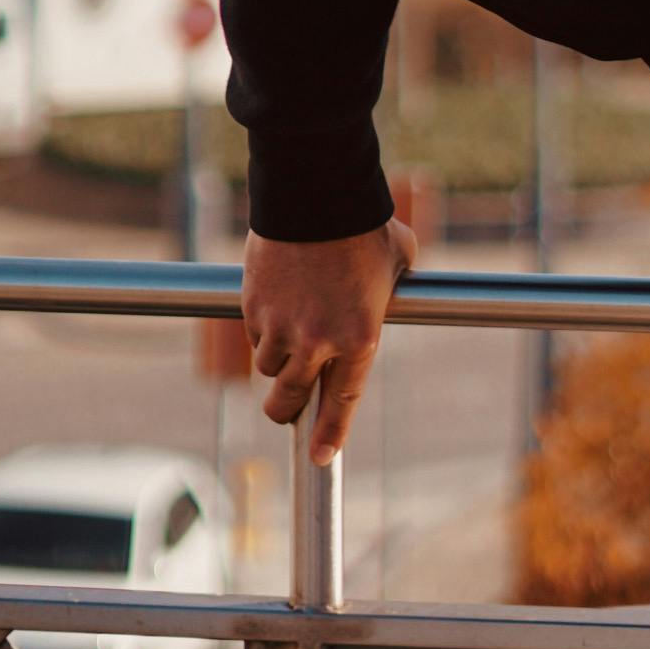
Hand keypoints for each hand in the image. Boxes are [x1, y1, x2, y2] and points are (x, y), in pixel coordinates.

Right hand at [242, 217, 416, 463]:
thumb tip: (389, 293)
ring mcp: (281, 326)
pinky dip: (262, 330)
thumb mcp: (396, 261)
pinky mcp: (253, 307)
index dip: (329, 433)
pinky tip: (275, 304)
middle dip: (286, 411)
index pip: (342, 400)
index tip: (320, 456)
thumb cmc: (363, 224)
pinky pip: (255, 335)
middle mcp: (318, 341)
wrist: (315, 192)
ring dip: (276, 362)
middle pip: (290, 399)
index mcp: (359, 336)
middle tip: (286, 411)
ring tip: (288, 336)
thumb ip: (389, 291)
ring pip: (269, 367)